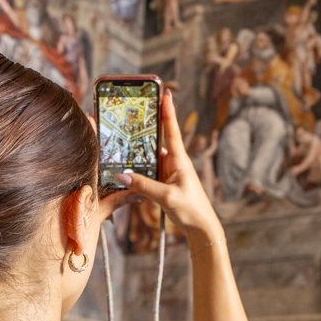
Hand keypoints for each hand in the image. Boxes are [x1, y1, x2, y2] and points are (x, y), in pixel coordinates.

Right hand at [116, 90, 221, 241]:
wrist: (201, 229)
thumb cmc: (191, 210)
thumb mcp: (167, 197)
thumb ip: (144, 186)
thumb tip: (121, 175)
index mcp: (179, 160)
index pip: (171, 130)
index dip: (167, 111)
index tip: (165, 92)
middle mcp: (173, 162)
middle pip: (155, 140)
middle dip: (144, 126)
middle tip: (130, 111)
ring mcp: (167, 172)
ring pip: (148, 156)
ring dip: (136, 149)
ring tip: (119, 136)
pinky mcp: (162, 183)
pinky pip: (146, 170)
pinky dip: (136, 167)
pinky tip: (123, 165)